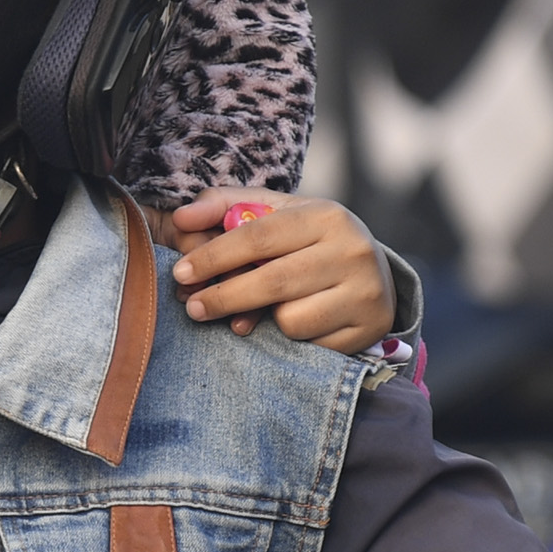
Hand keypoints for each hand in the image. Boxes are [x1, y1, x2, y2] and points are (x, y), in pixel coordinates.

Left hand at [167, 194, 396, 352]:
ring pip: (290, 319)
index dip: (214, 257)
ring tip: (267, 306)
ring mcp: (365, 292)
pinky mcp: (369, 327)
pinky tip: (296, 320)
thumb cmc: (308, 241)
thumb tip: (181, 219)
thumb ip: (224, 207)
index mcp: (327, 215)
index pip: (258, 237)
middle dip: (223, 297)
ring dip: (265, 318)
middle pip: (272, 282)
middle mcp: (352, 251)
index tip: (180, 273)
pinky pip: (310, 343)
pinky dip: (292, 335)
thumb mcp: (274, 214)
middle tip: (192, 307)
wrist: (372, 273)